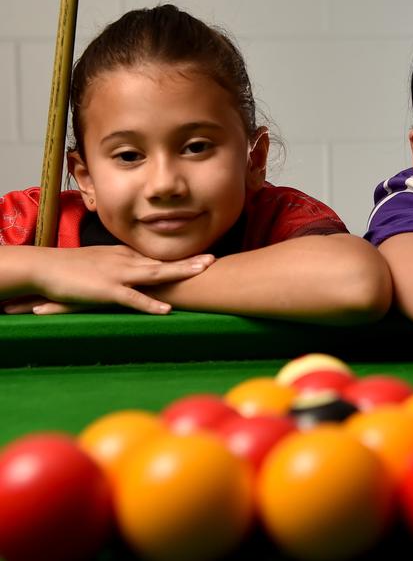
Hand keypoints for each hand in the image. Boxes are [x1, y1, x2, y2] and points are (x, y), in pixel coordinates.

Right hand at [13, 246, 214, 315]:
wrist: (45, 267)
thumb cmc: (71, 267)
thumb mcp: (100, 263)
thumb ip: (119, 266)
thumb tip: (134, 272)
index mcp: (124, 256)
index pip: (158, 257)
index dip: (181, 258)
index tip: (202, 257)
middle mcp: (126, 261)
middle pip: (163, 262)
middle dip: (189, 261)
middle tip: (214, 259)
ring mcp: (118, 275)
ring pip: (155, 274)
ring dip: (180, 273)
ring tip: (202, 272)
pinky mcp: (107, 291)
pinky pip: (133, 298)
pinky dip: (151, 303)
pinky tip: (166, 309)